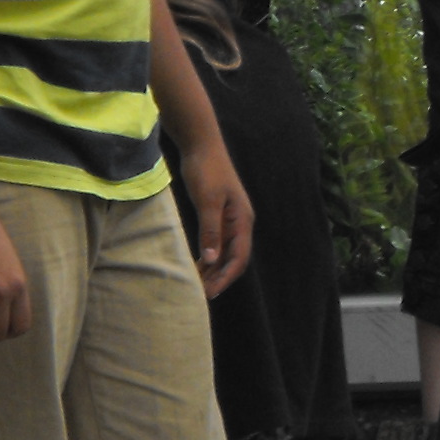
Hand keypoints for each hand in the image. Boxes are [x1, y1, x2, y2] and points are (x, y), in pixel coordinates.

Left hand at [180, 138, 253, 297]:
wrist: (201, 145)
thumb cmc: (206, 170)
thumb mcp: (207, 201)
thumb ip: (210, 230)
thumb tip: (212, 259)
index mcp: (242, 220)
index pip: (239, 258)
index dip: (226, 277)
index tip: (210, 292)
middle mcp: (240, 222)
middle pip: (234, 258)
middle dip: (220, 277)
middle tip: (201, 293)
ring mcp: (230, 219)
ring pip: (225, 252)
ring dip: (214, 269)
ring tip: (197, 283)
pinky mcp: (218, 214)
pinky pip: (217, 242)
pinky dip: (209, 255)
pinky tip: (197, 264)